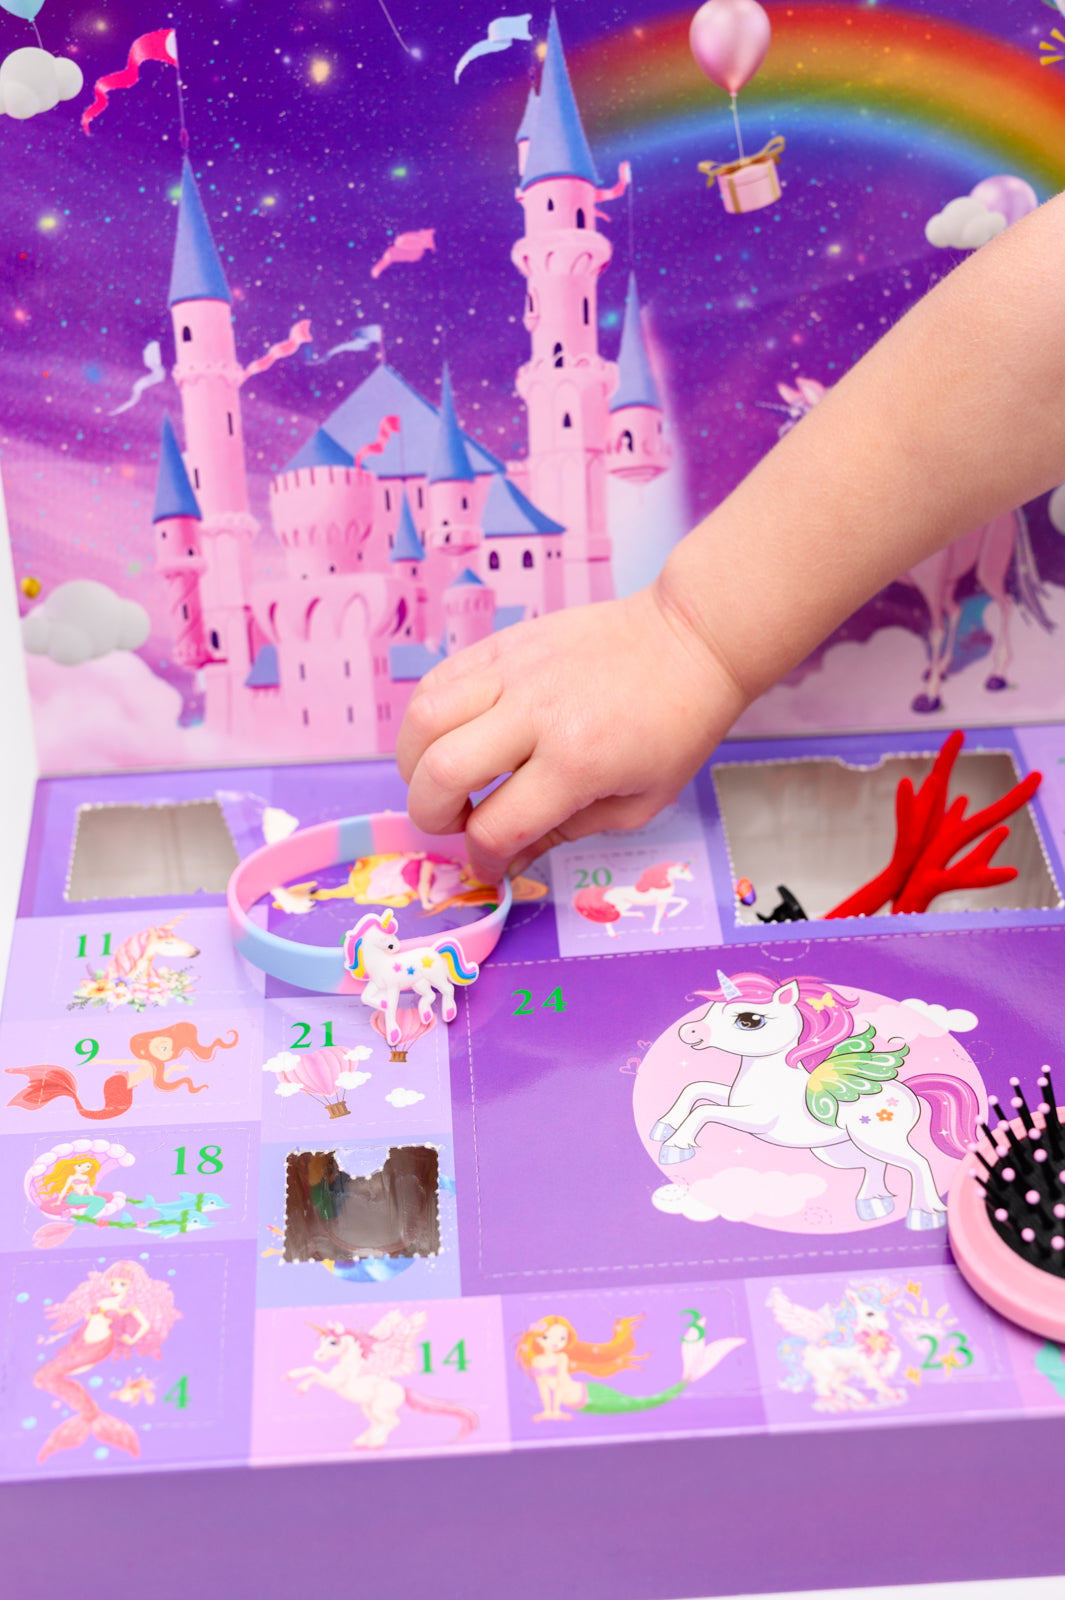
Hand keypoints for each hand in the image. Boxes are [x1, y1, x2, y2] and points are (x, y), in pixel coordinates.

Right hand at [396, 580, 747, 881]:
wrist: (689, 640)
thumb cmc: (674, 726)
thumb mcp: (636, 803)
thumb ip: (563, 834)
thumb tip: (507, 861)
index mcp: (576, 764)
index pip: (495, 828)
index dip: (481, 861)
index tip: (490, 864)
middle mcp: (535, 715)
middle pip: (439, 773)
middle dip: (430, 816)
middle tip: (456, 822)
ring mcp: (513, 672)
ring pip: (422, 719)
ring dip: (415, 764)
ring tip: (442, 779)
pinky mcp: (503, 643)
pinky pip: (438, 680)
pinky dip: (427, 718)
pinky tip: (449, 737)